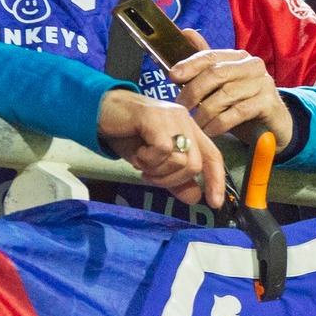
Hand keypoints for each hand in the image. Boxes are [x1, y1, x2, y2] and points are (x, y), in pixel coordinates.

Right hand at [98, 88, 225, 207]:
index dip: (216, 180)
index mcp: (188, 130)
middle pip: (195, 164)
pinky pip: (163, 150)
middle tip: (148, 176)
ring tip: (140, 160)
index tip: (214, 203)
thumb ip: (173, 179)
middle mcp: (185, 121)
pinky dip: (148, 159)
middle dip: (171, 180)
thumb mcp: (152, 163)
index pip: (212, 156)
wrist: (99, 112)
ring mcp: (172, 116)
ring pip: (180, 160)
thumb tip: (195, 198)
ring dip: (156, 169)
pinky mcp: (156, 116)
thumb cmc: (126, 135)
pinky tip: (137, 152)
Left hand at [168, 28, 295, 147]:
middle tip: (181, 107)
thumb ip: (204, 63)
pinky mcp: (268, 102)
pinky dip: (220, 123)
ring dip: (205, 112)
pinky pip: (238, 112)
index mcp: (238, 57)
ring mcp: (262, 83)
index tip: (172, 76)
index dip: (190, 64)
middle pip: (216, 73)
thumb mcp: (221, 85)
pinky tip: (210, 131)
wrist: (273, 125)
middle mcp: (252, 65)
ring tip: (194, 124)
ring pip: (225, 94)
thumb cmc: (242, 103)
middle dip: (194, 91)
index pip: (210, 56)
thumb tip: (185, 32)